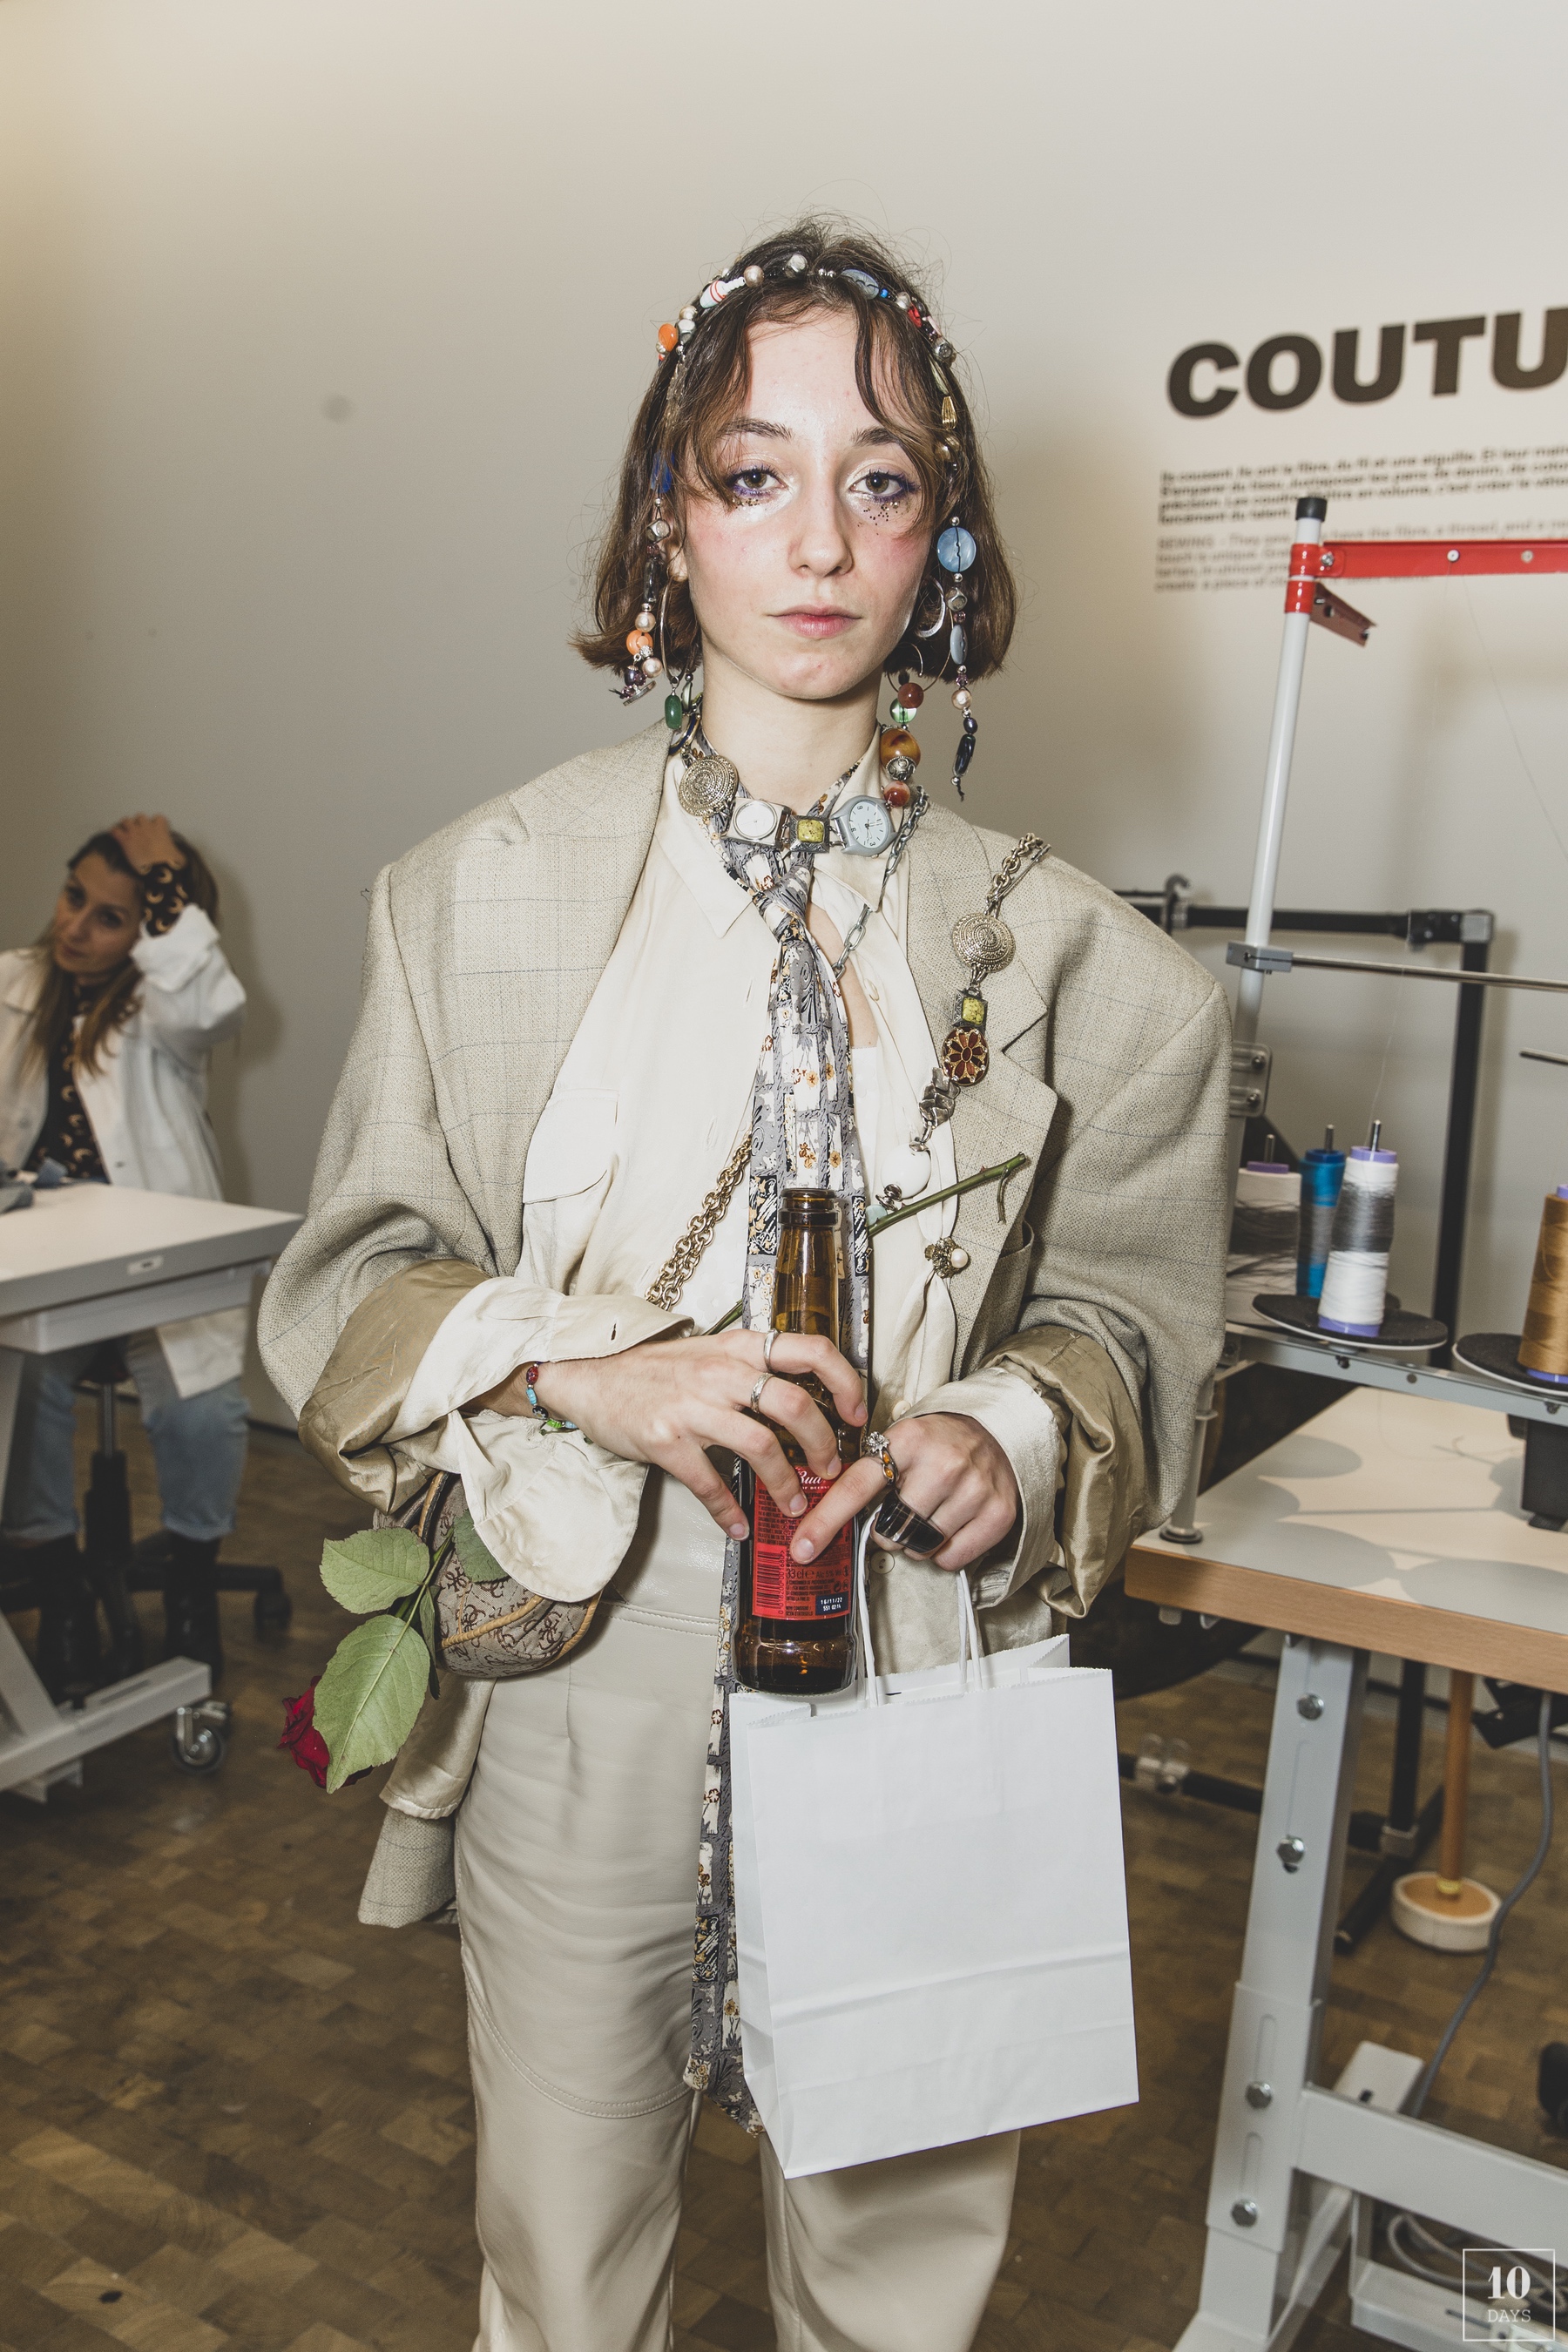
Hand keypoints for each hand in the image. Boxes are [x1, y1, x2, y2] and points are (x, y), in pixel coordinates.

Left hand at [111, 814, 183, 873]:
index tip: (158, 830)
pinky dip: (115, 833)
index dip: (157, 824)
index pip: (159, 818)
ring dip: (126, 826)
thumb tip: (174, 851)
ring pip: (126, 820)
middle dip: (140, 823)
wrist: (159, 871)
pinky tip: (117, 838)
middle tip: (140, 832)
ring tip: (127, 833)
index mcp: (161, 828)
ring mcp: (134, 832)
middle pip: (140, 816)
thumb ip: (175, 848)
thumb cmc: (172, 864)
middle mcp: (147, 826)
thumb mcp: (180, 855)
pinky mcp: (125, 841)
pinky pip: (115, 830)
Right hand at [474, 1333, 867, 1542]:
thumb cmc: (654, 1369)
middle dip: (823, 1444)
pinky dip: (727, 1511)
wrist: (590, 1376)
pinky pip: (709, 1482)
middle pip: (795, 1404)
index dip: (845, 1381)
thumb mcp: (709, 1352)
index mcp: (739, 1348)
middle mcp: (722, 1372)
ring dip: (786, 1483)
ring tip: (793, 1503)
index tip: (857, 1412)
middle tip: (829, 1468)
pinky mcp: (666, 1438)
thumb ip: (753, 1368)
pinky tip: (737, 1525)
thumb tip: (803, 1400)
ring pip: (762, 1446)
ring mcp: (693, 1405)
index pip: (810, 1350)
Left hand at [792, 1412, 1018, 1573]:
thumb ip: (870, 1471)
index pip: (857, 1487)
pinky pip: (950, 1558)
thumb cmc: (941, 1441)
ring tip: (930, 1511)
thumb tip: (821, 1513)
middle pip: (889, 1530)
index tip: (802, 1548)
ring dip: (916, 1541)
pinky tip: (951, 1523)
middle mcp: (942, 1464)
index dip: (826, 1521)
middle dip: (887, 1529)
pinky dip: (944, 1551)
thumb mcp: (902, 1439)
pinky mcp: (997, 1514)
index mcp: (908, 1441)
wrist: (999, 1431)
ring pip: (919, 1548)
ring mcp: (973, 1489)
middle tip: (903, 1508)